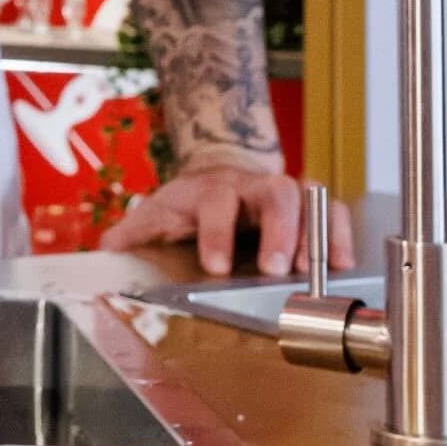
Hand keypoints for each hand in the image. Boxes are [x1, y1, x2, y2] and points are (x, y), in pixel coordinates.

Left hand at [99, 167, 354, 276]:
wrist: (218, 176)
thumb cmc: (186, 204)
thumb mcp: (153, 214)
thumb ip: (130, 234)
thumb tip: (103, 253)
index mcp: (209, 190)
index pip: (216, 203)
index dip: (217, 233)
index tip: (215, 266)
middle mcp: (251, 186)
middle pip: (274, 194)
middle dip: (278, 231)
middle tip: (277, 268)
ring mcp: (283, 192)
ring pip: (308, 200)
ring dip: (315, 234)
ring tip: (316, 269)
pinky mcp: (307, 206)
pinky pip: (332, 212)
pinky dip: (340, 234)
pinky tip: (342, 264)